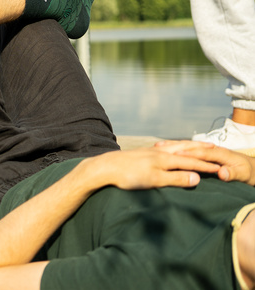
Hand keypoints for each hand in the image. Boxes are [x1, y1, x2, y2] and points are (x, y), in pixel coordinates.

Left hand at [85, 147, 220, 190]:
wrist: (105, 167)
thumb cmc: (129, 176)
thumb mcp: (154, 180)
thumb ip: (175, 178)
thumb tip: (197, 177)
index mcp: (164, 160)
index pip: (190, 162)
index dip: (205, 166)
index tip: (219, 169)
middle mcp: (158, 153)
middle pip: (183, 149)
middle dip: (198, 149)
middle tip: (212, 146)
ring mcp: (149, 151)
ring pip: (172, 147)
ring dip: (186, 146)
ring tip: (193, 144)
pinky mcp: (141, 153)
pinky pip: (163, 148)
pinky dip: (172, 147)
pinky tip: (167, 149)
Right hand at [155, 140, 254, 185]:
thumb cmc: (249, 173)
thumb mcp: (243, 175)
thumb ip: (232, 174)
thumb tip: (221, 173)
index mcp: (221, 154)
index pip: (202, 153)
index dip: (189, 154)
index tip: (176, 156)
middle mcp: (213, 150)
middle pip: (192, 147)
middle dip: (176, 147)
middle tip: (159, 148)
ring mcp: (209, 151)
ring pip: (189, 147)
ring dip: (175, 146)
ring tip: (159, 146)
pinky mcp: (207, 155)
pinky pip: (190, 151)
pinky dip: (178, 150)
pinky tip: (168, 151)